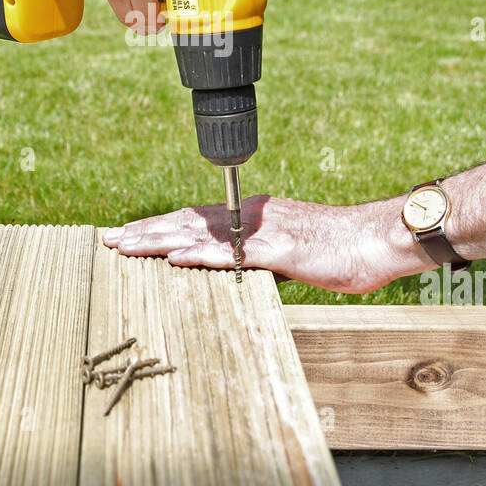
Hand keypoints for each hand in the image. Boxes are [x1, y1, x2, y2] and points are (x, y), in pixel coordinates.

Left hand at [103, 194, 427, 291]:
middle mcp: (250, 217)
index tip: (129, 235)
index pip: (195, 221)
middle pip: (187, 223)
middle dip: (145, 232)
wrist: (376, 240)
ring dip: (159, 240)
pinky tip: (174, 259)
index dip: (160, 228)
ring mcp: (262, 231)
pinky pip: (231, 253)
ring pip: (199, 234)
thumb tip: (236, 270)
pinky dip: (200, 255)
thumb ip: (260, 257)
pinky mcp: (278, 250)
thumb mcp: (291, 254)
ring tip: (126, 246)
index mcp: (252, 216)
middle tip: (109, 240)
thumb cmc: (340, 250)